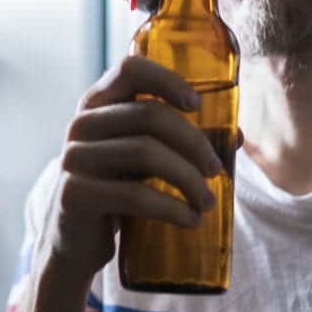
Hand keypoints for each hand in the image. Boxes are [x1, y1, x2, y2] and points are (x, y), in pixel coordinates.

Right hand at [45, 56, 237, 279]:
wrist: (75, 243)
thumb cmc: (116, 190)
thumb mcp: (144, 159)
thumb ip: (181, 142)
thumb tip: (237, 136)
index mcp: (99, 103)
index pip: (131, 68)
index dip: (167, 79)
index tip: (197, 105)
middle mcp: (82, 123)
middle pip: (149, 114)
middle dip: (193, 141)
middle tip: (217, 170)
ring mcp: (74, 157)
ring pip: (145, 152)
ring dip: (188, 178)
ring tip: (207, 201)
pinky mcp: (74, 194)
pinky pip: (134, 194)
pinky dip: (171, 207)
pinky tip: (191, 219)